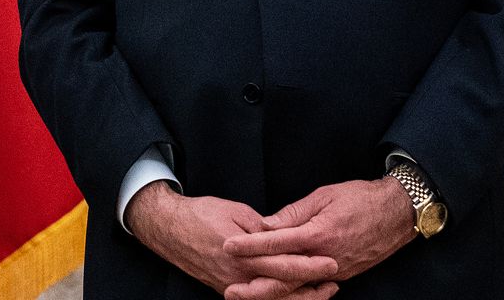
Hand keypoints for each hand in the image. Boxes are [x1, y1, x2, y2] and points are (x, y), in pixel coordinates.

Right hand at [125, 183, 337, 295]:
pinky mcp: (226, 289)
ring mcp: (232, 286)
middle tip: (335, 282)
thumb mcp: (237, 212)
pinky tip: (294, 294)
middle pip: (282, 289)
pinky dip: (280, 299)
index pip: (284, 265)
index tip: (331, 262)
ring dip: (300, 298)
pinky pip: (259, 299)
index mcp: (244, 254)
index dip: (310, 265)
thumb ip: (263, 228)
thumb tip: (285, 237)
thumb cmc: (201, 214)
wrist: (169, 228)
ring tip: (322, 292)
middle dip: (312, 288)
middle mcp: (239, 276)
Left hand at [221, 178, 412, 283]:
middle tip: (230, 289)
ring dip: (271, 292)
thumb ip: (293, 213)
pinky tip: (275, 291)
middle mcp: (326, 257)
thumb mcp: (324, 196)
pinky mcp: (342, 275)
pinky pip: (312, 286)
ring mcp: (335, 270)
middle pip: (284, 277)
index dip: (250, 246)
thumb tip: (266, 225)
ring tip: (247, 294)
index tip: (228, 246)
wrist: (398, 214)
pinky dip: (292, 290)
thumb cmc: (360, 198)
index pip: (276, 243)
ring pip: (298, 287)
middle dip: (255, 284)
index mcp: (319, 234)